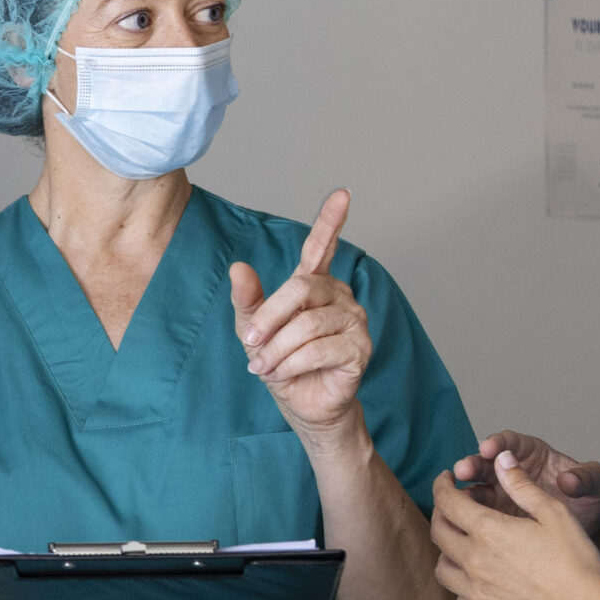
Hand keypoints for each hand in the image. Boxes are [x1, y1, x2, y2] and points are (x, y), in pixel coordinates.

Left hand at [231, 190, 371, 438]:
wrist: (302, 405)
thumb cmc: (281, 363)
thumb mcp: (253, 330)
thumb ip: (248, 300)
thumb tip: (239, 267)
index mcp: (314, 285)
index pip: (322, 248)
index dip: (330, 221)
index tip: (342, 194)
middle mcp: (340, 295)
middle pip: (301, 289)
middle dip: (270, 317)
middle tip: (251, 342)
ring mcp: (355, 320)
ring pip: (308, 323)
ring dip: (277, 348)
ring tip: (262, 366)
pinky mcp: (361, 348)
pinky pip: (319, 348)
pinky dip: (292, 364)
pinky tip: (283, 375)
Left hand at [430, 451, 599, 599]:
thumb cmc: (575, 562)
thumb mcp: (553, 512)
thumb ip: (522, 484)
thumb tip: (502, 458)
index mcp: (487, 530)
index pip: (446, 501)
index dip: (442, 485)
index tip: (447, 480)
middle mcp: (474, 561)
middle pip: (438, 531)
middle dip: (441, 512)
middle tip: (453, 506)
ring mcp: (476, 591)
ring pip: (442, 567)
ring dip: (447, 550)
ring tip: (463, 543)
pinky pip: (458, 597)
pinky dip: (461, 584)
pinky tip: (478, 578)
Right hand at [447, 432, 599, 539]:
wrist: (587, 534)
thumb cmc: (590, 502)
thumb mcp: (597, 486)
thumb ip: (585, 478)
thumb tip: (568, 479)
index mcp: (532, 454)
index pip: (510, 443)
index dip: (498, 443)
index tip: (489, 448)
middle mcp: (511, 472)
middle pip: (485, 463)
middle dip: (472, 464)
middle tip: (463, 470)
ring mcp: (501, 495)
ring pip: (476, 488)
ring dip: (464, 491)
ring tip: (457, 497)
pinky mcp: (496, 518)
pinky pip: (477, 515)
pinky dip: (467, 516)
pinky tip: (461, 520)